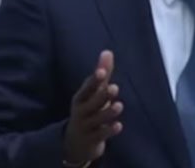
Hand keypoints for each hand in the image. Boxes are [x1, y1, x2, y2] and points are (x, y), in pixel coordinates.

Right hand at [64, 50, 122, 164]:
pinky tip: (119, 126)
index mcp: (81, 98)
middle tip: (114, 88)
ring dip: (108, 112)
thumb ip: (102, 73)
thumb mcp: (93, 93)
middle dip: (102, 95)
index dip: (94, 80)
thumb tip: (108, 51)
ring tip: (119, 105)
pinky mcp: (92, 140)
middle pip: (91, 103)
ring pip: (97, 119)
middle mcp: (81, 111)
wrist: (75, 142)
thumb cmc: (87, 111)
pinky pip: (101, 135)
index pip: (87, 87)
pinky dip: (109, 130)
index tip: (102, 72)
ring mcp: (86, 126)